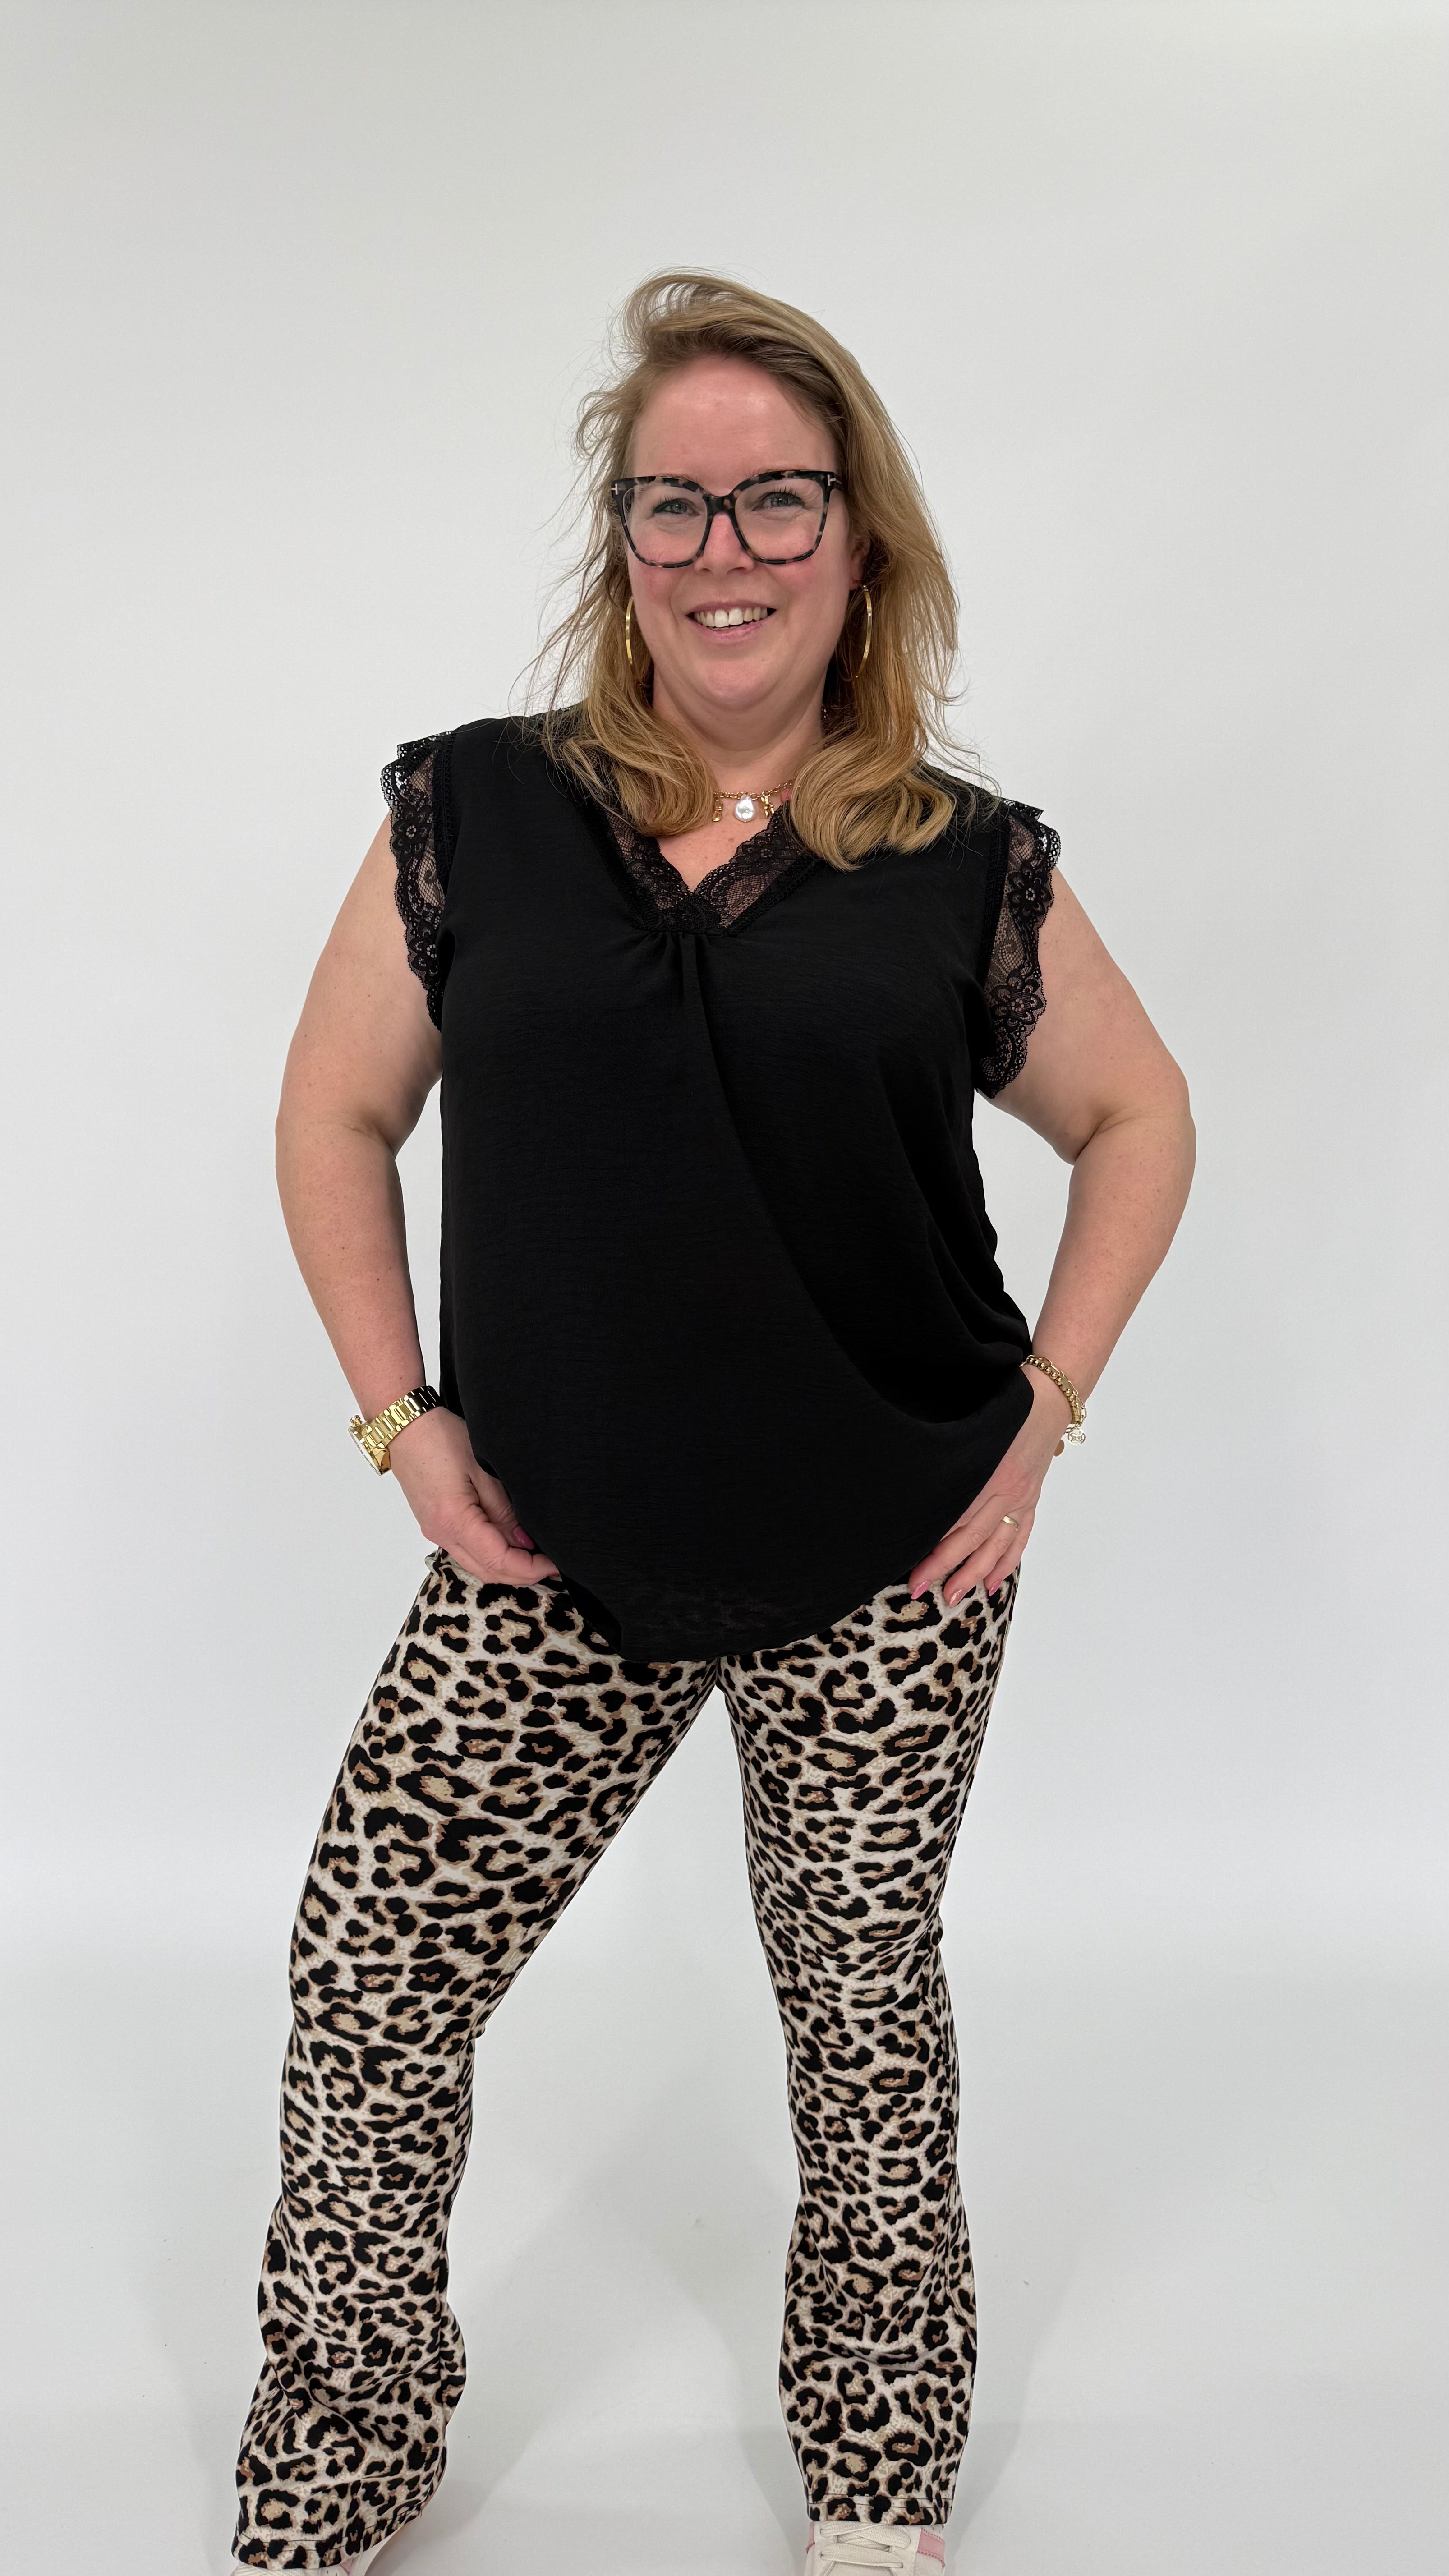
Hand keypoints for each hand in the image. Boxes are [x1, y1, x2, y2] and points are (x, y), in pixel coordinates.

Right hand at [384, 1406, 560, 1585]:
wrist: (404, 1428)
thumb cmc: (440, 1439)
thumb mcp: (483, 1469)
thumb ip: (504, 1510)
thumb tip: (524, 1542)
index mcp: (454, 1521)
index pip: (498, 1561)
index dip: (530, 1568)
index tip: (554, 1564)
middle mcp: (441, 1534)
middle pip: (487, 1571)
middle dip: (521, 1575)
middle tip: (551, 1566)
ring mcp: (435, 1532)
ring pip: (476, 1565)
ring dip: (506, 1567)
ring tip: (534, 1557)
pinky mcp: (435, 1525)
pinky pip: (466, 1551)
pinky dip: (489, 1555)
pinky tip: (508, 1544)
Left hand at [908, 1366, 1070, 1604]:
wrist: (1047, 1397)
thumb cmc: (1004, 1404)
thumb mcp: (970, 1425)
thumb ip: (946, 1453)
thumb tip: (913, 1483)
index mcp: (989, 1469)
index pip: (956, 1517)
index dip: (933, 1544)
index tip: (910, 1564)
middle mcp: (1008, 1488)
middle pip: (971, 1536)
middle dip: (944, 1566)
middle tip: (918, 1589)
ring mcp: (1022, 1496)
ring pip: (996, 1544)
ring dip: (974, 1574)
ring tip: (953, 1596)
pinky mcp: (1031, 1499)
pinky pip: (1020, 1538)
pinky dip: (1006, 1563)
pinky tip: (992, 1584)